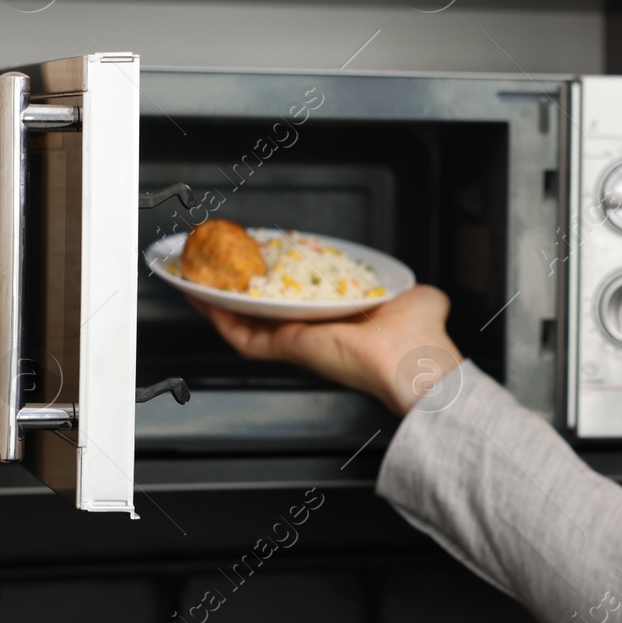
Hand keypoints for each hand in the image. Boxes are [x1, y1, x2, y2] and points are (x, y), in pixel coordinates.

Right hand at [191, 284, 463, 415]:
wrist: (415, 362)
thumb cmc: (422, 337)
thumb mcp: (418, 297)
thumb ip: (408, 288)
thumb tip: (411, 284)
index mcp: (344, 318)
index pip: (305, 298)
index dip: (282, 279)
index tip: (266, 259)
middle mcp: (319, 330)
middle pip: (270, 309)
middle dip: (244, 290)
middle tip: (223, 268)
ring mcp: (301, 340)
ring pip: (248, 323)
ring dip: (221, 301)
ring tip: (200, 278)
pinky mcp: (289, 347)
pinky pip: (244, 335)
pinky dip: (219, 318)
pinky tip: (202, 298)